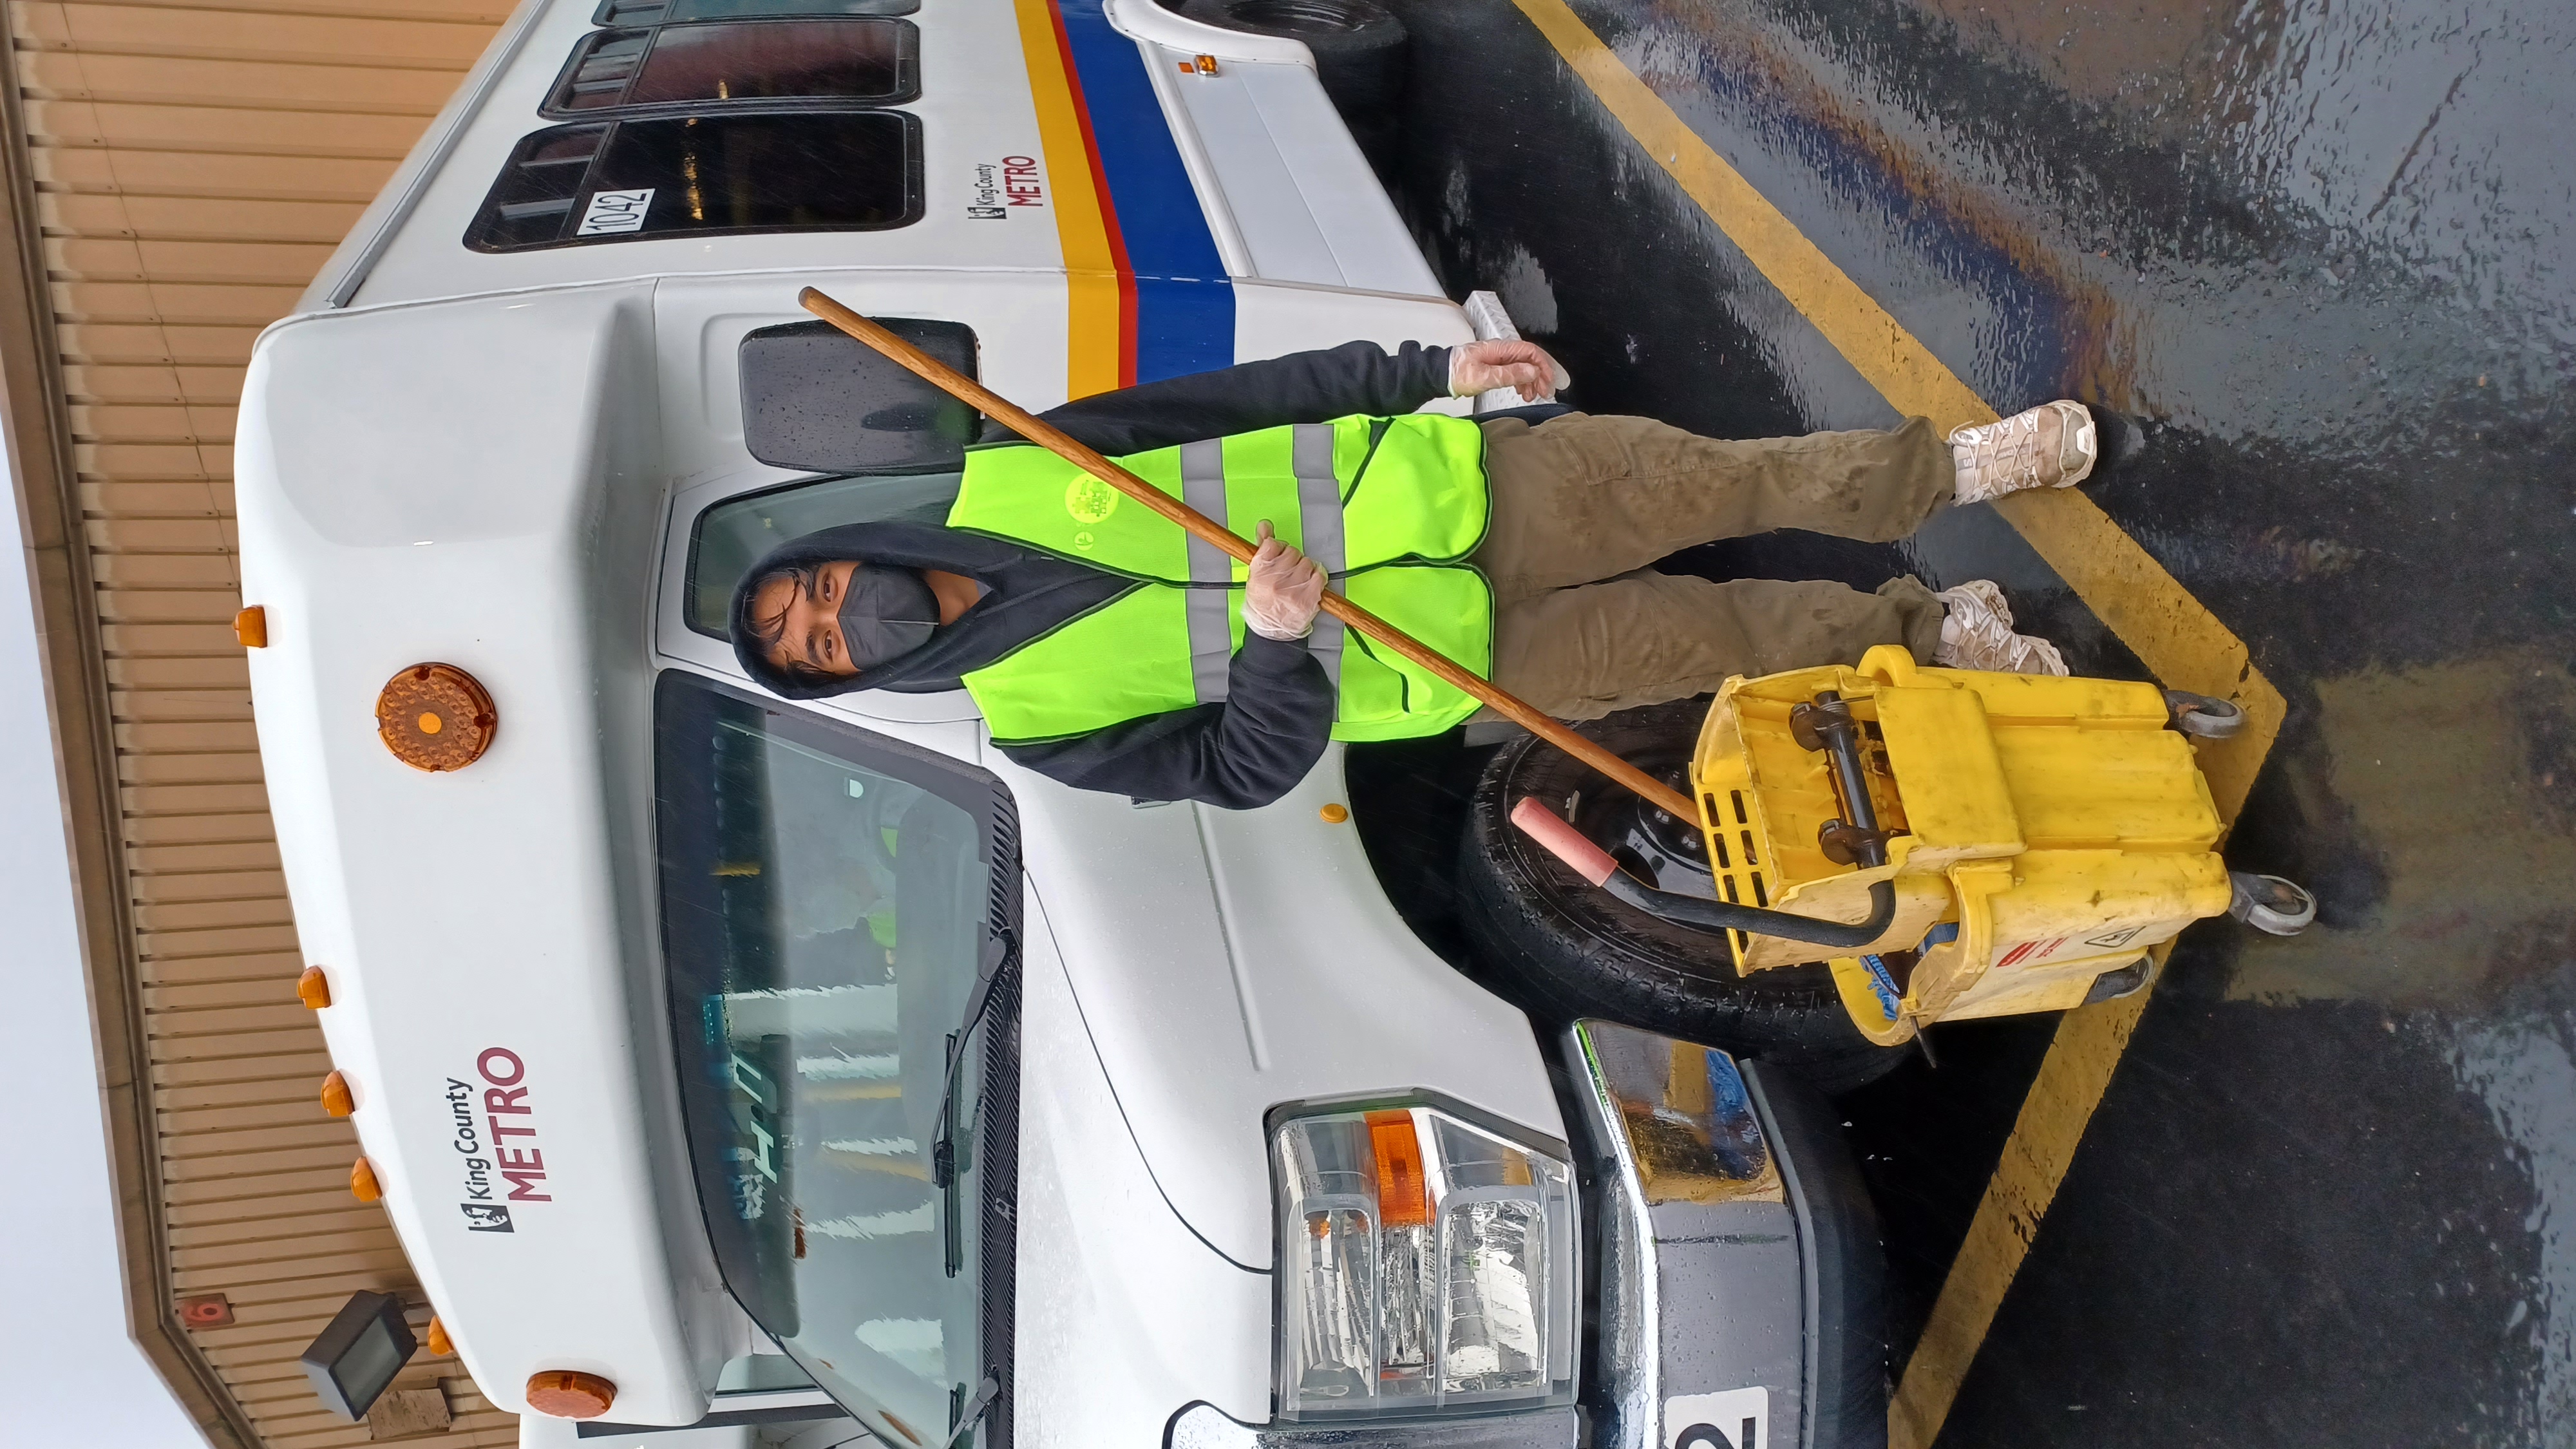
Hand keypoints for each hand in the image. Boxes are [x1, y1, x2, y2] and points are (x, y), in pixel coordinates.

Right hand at [1243, 520, 1326, 640]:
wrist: (1271, 631)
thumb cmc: (1262, 603)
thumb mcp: (1255, 575)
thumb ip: (1261, 548)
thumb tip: (1265, 525)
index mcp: (1259, 572)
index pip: (1272, 544)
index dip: (1278, 548)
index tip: (1279, 555)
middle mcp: (1275, 579)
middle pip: (1292, 552)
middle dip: (1291, 559)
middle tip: (1288, 572)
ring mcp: (1293, 588)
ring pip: (1307, 561)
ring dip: (1304, 568)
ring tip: (1297, 580)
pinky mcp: (1309, 597)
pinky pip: (1320, 574)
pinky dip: (1317, 576)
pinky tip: (1309, 583)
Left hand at [1448, 338, 1569, 400]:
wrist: (1439, 375)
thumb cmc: (1457, 374)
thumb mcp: (1485, 377)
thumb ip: (1510, 374)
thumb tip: (1532, 371)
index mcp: (1501, 349)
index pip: (1531, 352)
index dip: (1544, 366)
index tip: (1549, 381)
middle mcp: (1502, 351)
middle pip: (1529, 359)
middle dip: (1540, 375)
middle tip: (1545, 392)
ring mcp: (1498, 359)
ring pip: (1523, 366)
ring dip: (1531, 381)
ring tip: (1532, 396)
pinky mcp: (1494, 367)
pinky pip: (1514, 371)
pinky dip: (1521, 382)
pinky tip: (1522, 392)